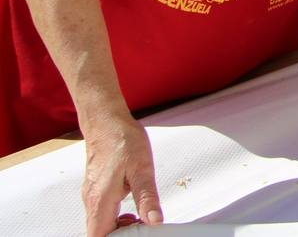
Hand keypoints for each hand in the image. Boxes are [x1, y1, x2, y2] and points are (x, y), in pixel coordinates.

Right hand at [81, 110, 161, 235]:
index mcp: (100, 200)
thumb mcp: (142, 169)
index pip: (100, 236)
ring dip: (119, 226)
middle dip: (121, 234)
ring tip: (140, 217)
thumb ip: (147, 198)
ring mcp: (92, 195)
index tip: (137, 233)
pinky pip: (102, 212)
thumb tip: (155, 220)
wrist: (107, 122)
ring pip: (100, 224)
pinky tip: (132, 207)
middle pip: (100, 232)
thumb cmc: (122, 140)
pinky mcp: (96, 189)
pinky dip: (116, 216)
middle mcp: (92, 201)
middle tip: (142, 225)